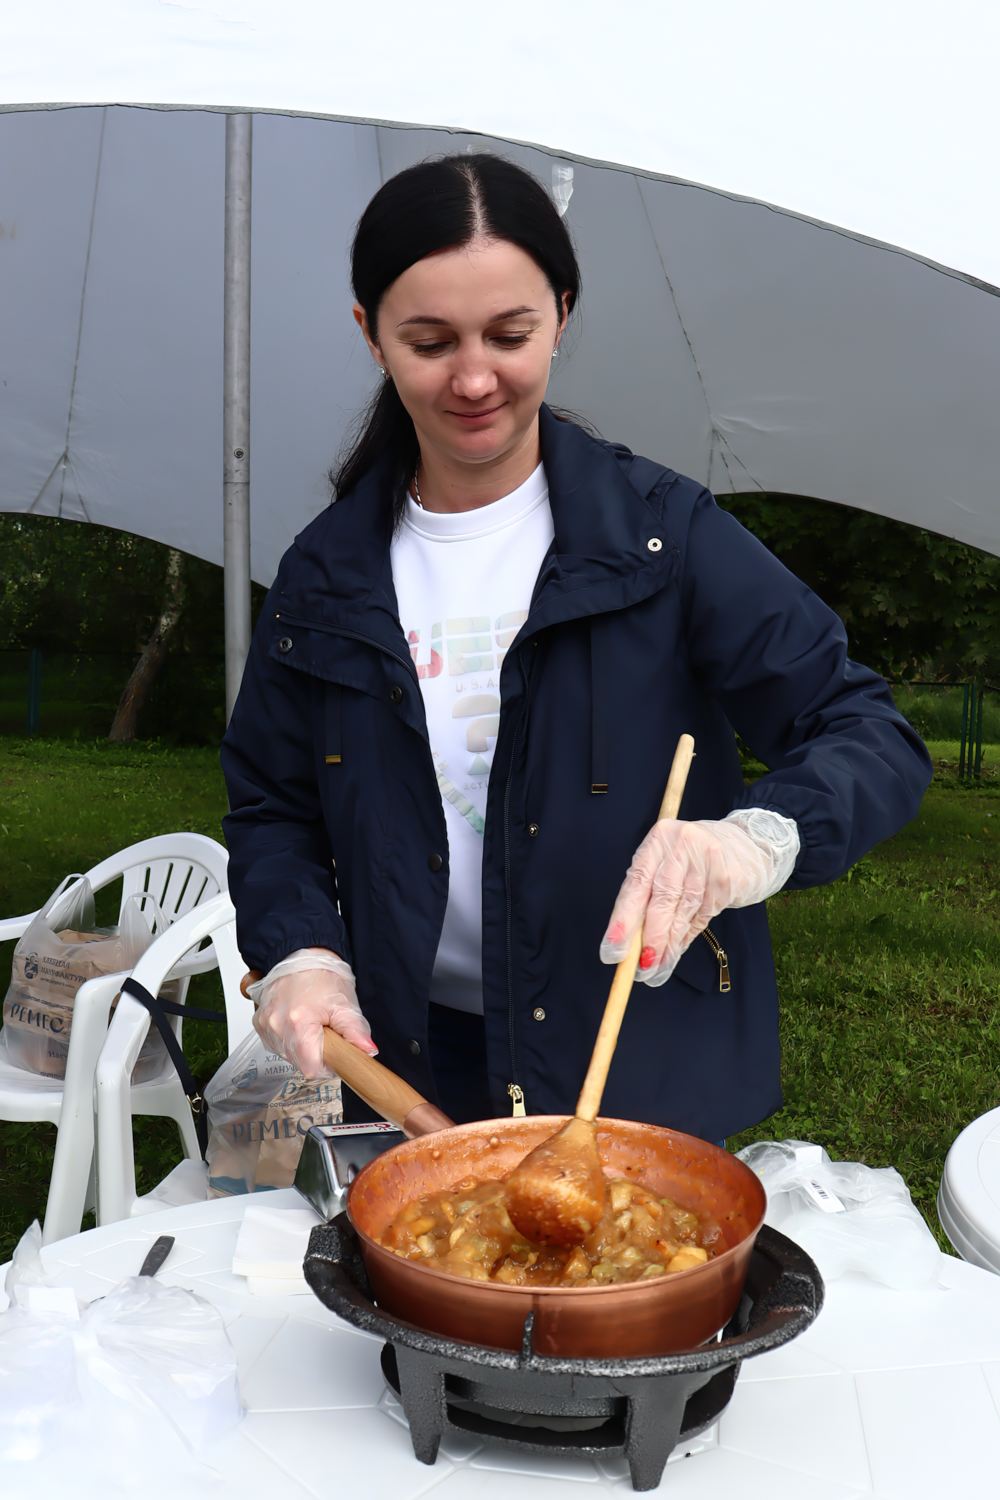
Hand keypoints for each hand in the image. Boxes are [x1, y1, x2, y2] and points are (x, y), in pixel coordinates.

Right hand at [248, 948, 376, 1077]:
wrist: (301, 956)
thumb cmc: (322, 976)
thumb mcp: (346, 1005)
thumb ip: (357, 1032)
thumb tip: (368, 1052)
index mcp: (298, 1024)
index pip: (312, 1069)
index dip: (327, 1066)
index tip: (334, 1054)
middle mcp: (276, 1027)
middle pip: (299, 1063)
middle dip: (315, 1054)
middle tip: (325, 1032)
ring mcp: (265, 1026)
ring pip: (287, 1055)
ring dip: (302, 1047)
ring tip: (310, 1023)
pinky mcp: (259, 1024)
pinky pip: (276, 1043)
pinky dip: (289, 1038)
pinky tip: (297, 1022)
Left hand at [600, 810, 798, 986]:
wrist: (745, 845)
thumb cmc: (691, 858)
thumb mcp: (664, 863)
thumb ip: (646, 893)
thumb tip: (627, 940)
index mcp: (659, 840)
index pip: (636, 883)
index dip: (623, 919)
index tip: (613, 949)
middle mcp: (683, 846)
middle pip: (662, 899)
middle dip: (649, 939)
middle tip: (640, 970)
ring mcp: (708, 862)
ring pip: (683, 913)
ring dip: (668, 947)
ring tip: (656, 970)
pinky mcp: (727, 881)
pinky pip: (702, 917)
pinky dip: (686, 938)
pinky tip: (675, 951)